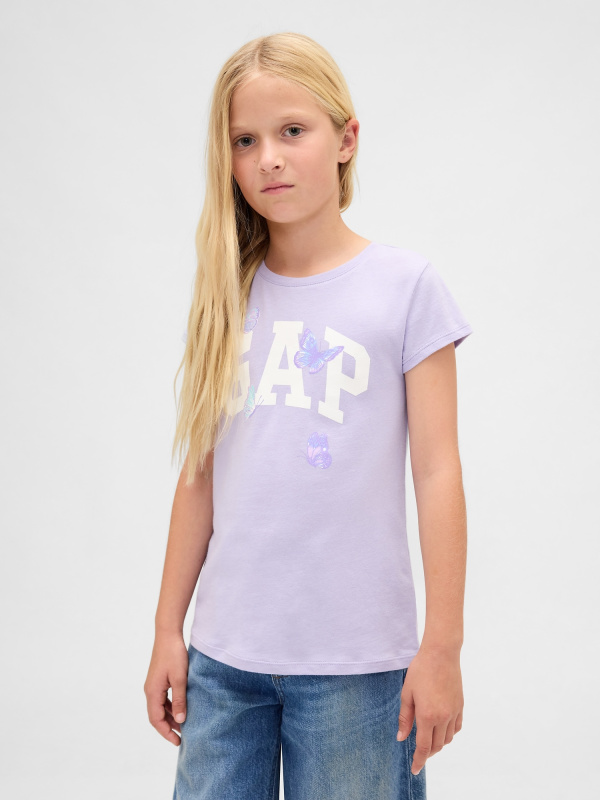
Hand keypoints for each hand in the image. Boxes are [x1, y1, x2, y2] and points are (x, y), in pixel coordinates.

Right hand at [144, 632, 188, 745]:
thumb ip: (180, 699)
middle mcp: (150, 690)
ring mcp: (154, 685)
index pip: (156, 719)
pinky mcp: (159, 679)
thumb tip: (181, 720)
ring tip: (184, 725)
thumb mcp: (180, 678)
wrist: (168, 634)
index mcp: (152, 692)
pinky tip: (181, 708)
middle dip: (168, 727)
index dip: (166, 732)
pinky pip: (163, 698)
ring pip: (160, 707)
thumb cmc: (174, 654)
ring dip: (170, 717)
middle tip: (182, 737)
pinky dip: (171, 706)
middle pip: (156, 715)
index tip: (178, 741)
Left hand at [396, 645, 463, 774]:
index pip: (424, 747)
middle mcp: (443, 717)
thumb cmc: (421, 670)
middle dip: (427, 753)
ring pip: (448, 739)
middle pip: (436, 745)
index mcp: (427, 716)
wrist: (441, 654)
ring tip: (429, 739)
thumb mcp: (407, 693)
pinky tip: (442, 729)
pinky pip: (456, 728)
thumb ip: (405, 718)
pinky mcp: (460, 706)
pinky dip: (449, 733)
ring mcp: (454, 712)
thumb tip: (402, 738)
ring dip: (438, 744)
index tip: (415, 769)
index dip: (419, 760)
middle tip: (418, 753)